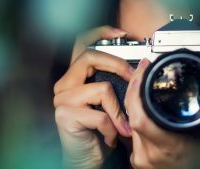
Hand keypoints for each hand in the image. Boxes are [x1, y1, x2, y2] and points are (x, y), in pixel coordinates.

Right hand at [53, 26, 131, 168]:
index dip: (100, 33)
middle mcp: (65, 84)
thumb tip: (137, 69)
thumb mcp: (110, 103)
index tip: (121, 34)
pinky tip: (108, 137)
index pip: (82, 44)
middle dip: (117, 65)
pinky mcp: (64, 115)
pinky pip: (100, 115)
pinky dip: (111, 128)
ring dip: (118, 111)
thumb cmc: (100, 130)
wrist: (88, 157)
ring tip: (120, 126)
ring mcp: (62, 99)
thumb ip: (116, 84)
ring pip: (102, 89)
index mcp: (75, 77)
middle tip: (131, 78)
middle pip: (89, 57)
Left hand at [125, 58, 199, 168]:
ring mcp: (140, 158)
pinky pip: (131, 131)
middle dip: (134, 87)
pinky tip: (142, 105)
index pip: (139, 116)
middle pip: (131, 114)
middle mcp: (147, 154)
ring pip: (129, 121)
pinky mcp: (138, 159)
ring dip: (134, 100)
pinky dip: (135, 114)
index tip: (143, 72)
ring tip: (142, 82)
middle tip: (143, 70)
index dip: (136, 90)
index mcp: (167, 148)